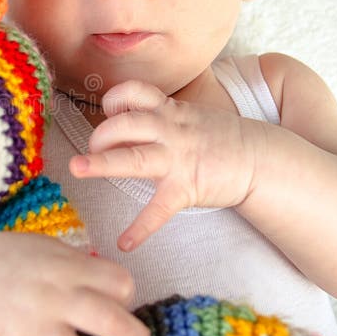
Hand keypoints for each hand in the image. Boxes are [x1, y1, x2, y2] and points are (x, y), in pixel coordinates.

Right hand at [0, 228, 149, 335]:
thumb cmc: (13, 259)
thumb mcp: (51, 249)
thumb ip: (83, 269)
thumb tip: (120, 296)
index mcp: (69, 268)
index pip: (120, 284)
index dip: (126, 296)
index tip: (118, 304)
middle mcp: (55, 297)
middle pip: (109, 321)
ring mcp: (32, 327)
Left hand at [69, 80, 263, 248]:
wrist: (260, 158)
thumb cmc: (219, 137)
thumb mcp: (188, 115)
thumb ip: (158, 116)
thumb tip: (123, 123)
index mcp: (168, 111)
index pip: (133, 92)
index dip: (113, 99)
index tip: (107, 111)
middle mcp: (168, 130)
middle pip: (123, 124)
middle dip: (99, 135)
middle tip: (90, 150)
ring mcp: (177, 159)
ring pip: (132, 157)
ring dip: (101, 163)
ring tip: (77, 168)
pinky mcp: (186, 187)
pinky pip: (158, 209)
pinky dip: (141, 228)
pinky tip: (125, 243)